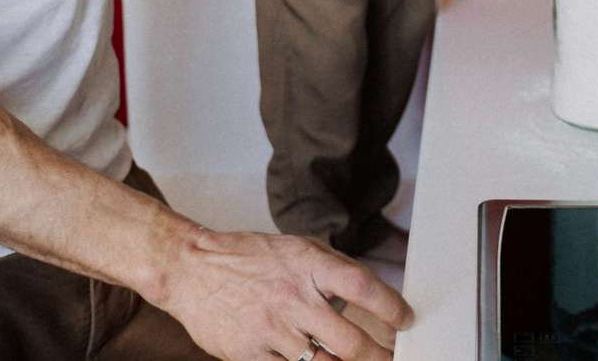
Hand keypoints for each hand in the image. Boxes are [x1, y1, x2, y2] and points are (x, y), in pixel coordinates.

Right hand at [152, 226, 410, 360]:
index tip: (406, 319)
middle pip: (350, 341)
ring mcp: (272, 330)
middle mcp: (292, 298)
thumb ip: (333, 268)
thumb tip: (373, 292)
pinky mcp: (251, 355)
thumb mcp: (296, 248)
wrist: (192, 268)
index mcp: (306, 265)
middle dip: (380, 357)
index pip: (361, 286)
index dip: (391, 307)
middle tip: (391, 358)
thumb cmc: (248, 258)